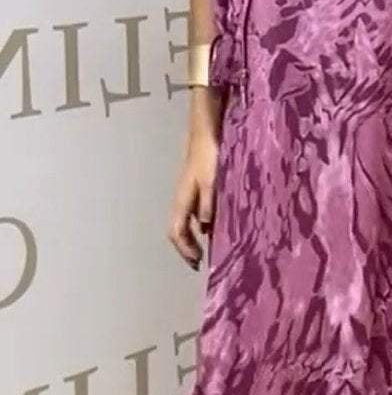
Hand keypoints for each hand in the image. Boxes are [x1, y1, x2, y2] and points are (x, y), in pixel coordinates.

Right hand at [167, 130, 218, 268]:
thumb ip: (208, 204)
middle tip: (198, 261)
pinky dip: (199, 225)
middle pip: (177, 230)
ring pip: (184, 221)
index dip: (184, 249)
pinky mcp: (195, 187)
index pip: (176, 232)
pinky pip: (193, 212)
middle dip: (186, 248)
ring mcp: (187, 193)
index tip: (197, 262)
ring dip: (191, 238)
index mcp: (182, 200)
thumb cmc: (209, 155)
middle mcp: (182, 199)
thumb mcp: (212, 181)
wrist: (205, 131)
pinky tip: (212, 226)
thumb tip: (204, 228)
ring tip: (203, 249)